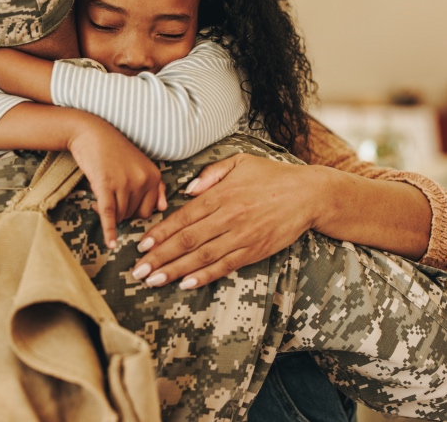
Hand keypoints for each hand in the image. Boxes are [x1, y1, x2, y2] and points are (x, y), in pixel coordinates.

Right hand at [67, 120, 166, 249]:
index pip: (149, 211)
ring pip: (121, 216)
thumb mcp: (140, 165)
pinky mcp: (106, 185)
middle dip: (122, 213)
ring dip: (109, 213)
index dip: (134, 213)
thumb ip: (155, 186)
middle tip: (108, 200)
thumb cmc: (114, 150)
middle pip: (134, 215)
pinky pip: (109, 214)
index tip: (123, 207)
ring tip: (98, 198)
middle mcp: (143, 180)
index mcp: (154, 176)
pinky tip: (110, 244)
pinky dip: (109, 230)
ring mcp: (125, 183)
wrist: (91, 133)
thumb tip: (163, 208)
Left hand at [130, 153, 324, 288]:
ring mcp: (241, 237)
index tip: (141, 245)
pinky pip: (225, 266)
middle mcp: (227, 217)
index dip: (159, 233)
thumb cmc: (272, 176)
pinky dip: (205, 276)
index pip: (182, 217)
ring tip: (153, 281)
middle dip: (159, 258)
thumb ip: (211, 174)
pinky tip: (187, 284)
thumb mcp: (240, 162)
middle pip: (186, 241)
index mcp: (220, 195)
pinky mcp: (255, 251)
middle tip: (137, 271)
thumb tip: (188, 189)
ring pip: (201, 257)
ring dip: (175, 271)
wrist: (309, 194)